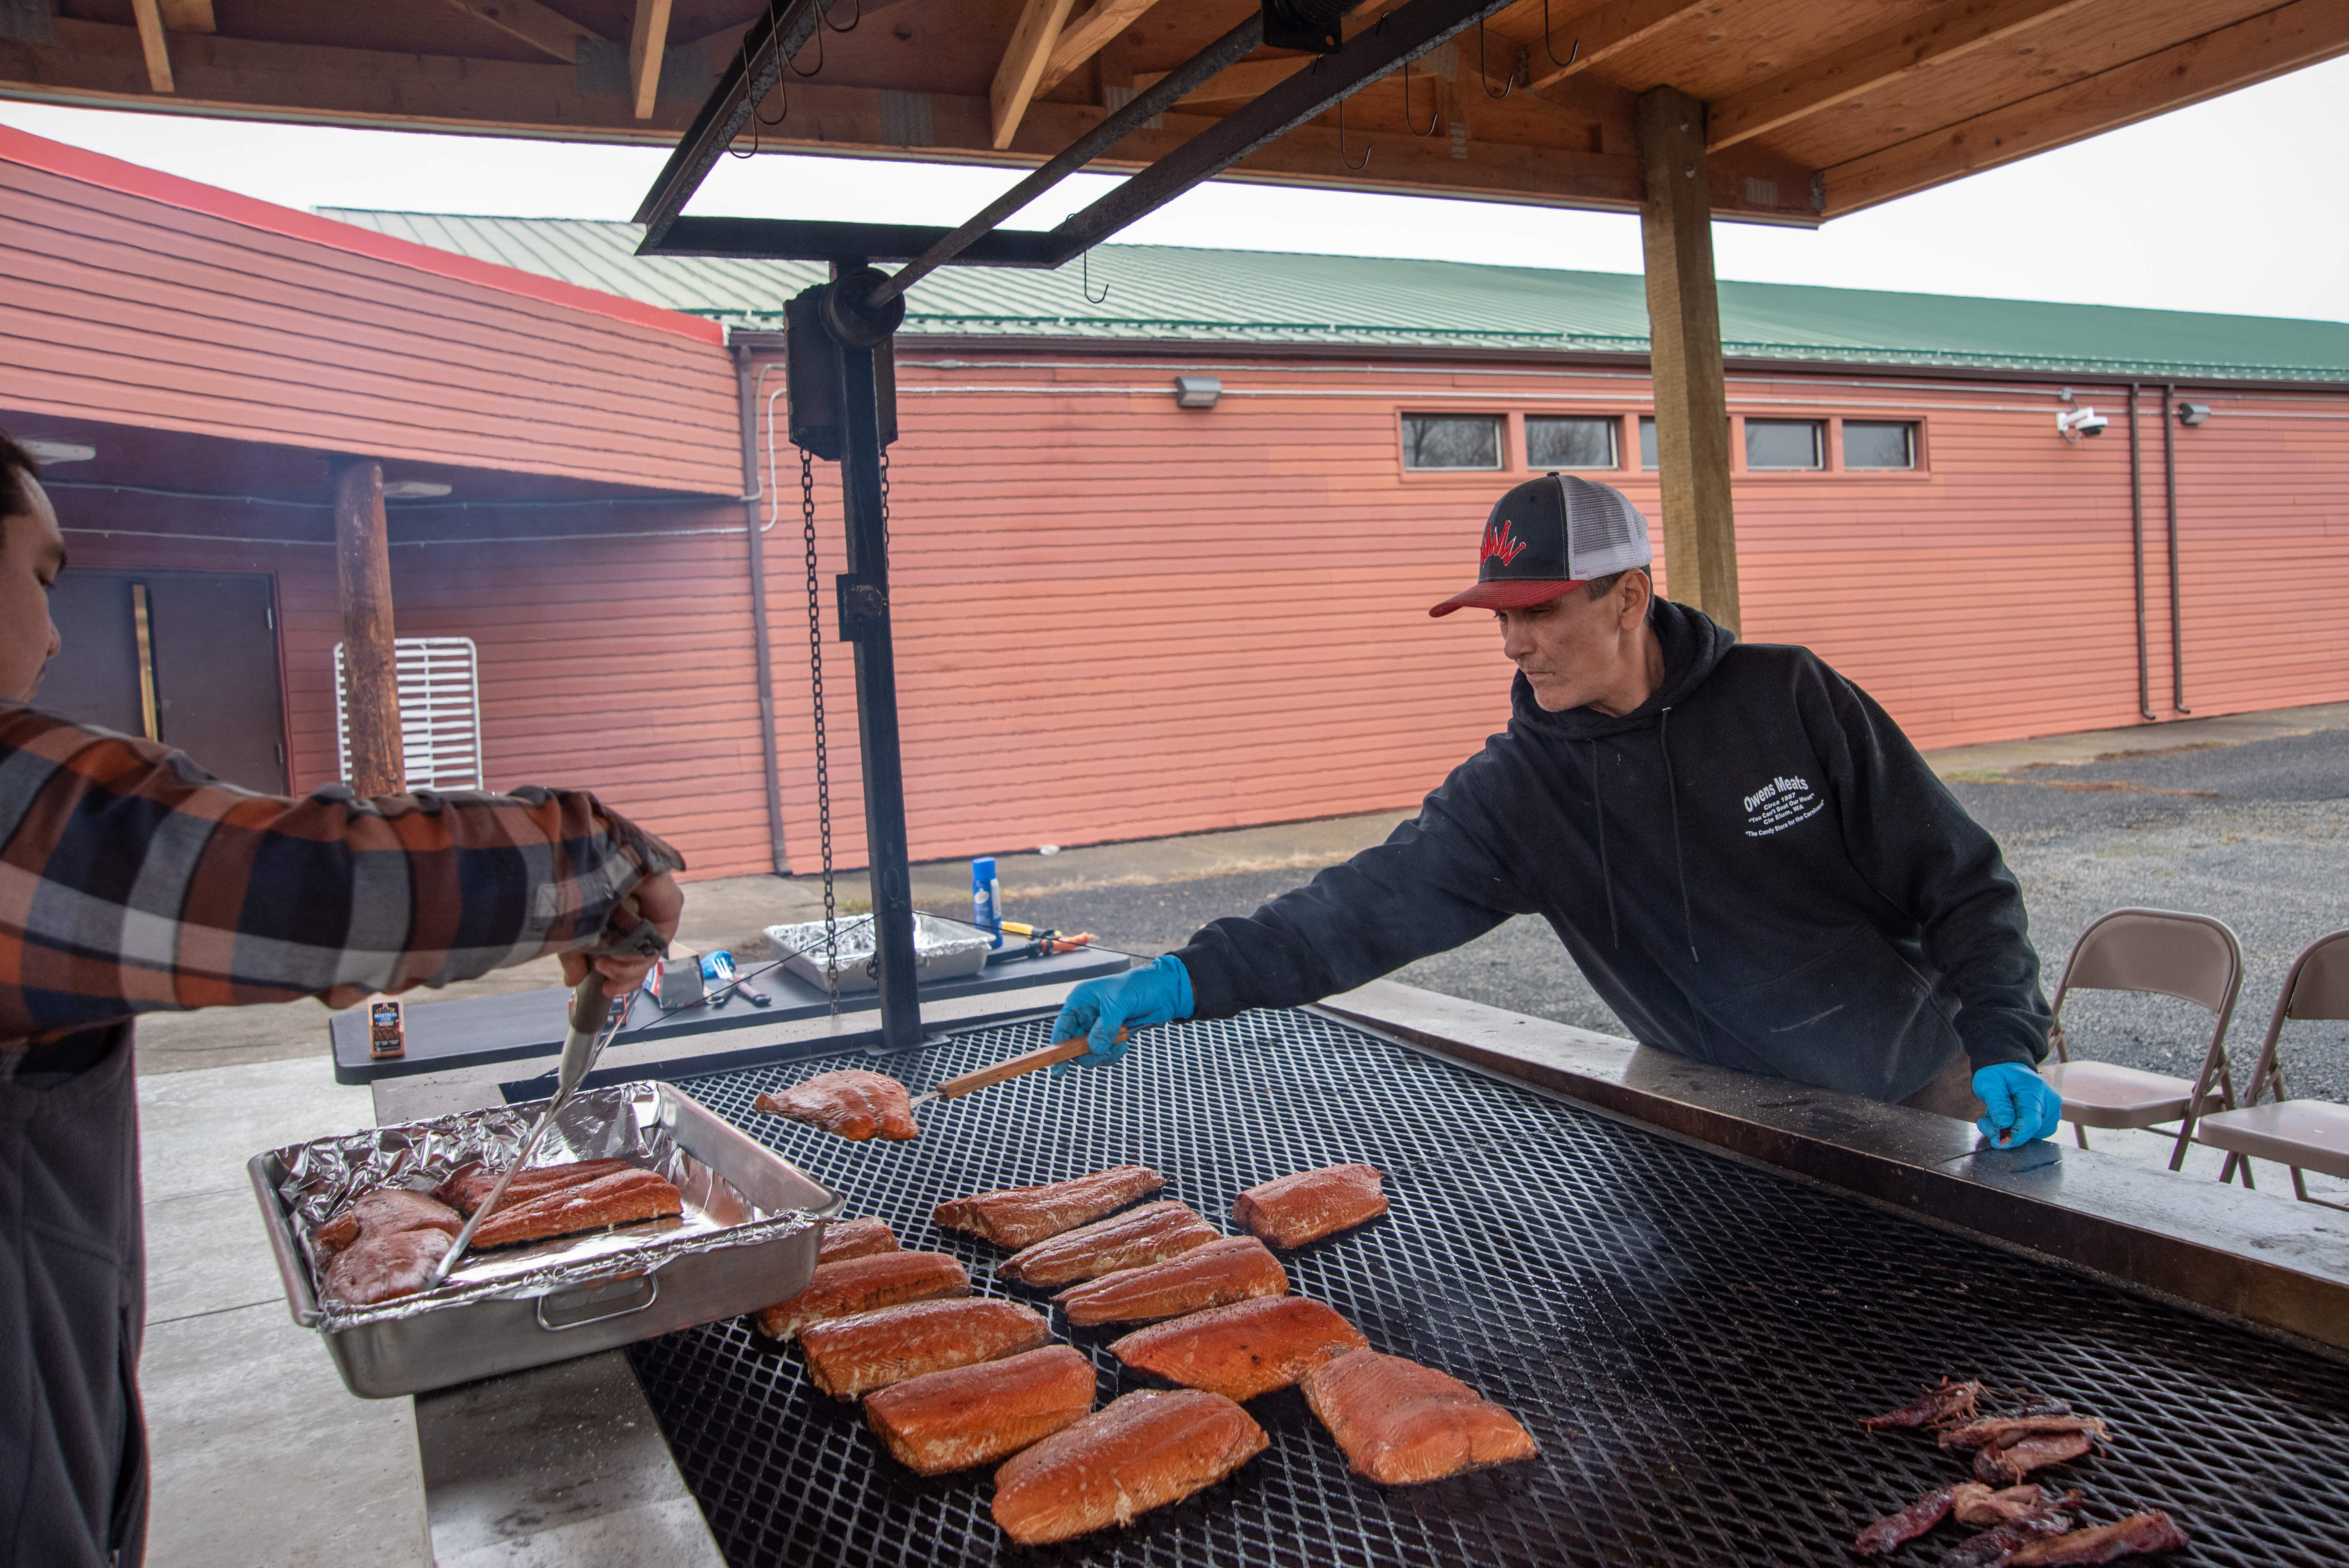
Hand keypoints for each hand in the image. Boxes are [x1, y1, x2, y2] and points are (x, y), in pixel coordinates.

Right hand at [561, 871, 683, 993]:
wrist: (568, 853)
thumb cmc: (563, 883)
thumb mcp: (566, 927)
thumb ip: (575, 954)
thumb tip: (574, 981)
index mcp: (617, 903)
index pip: (631, 944)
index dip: (623, 971)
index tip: (607, 990)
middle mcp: (638, 898)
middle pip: (645, 946)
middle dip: (627, 972)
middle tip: (609, 985)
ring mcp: (654, 894)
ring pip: (654, 942)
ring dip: (631, 964)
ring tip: (606, 968)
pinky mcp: (666, 893)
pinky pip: (662, 930)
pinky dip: (644, 950)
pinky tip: (619, 956)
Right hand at [1050, 955, 1193, 1067]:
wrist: (1164, 992)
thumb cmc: (1140, 986)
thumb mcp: (1119, 1003)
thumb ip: (1105, 1026)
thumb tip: (1093, 1047)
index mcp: (1082, 1000)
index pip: (1063, 1025)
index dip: (1058, 1045)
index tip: (1058, 1066)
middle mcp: (1087, 1014)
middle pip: (1074, 1043)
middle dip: (1087, 1052)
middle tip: (1101, 1054)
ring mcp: (1099, 1027)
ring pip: (1089, 1052)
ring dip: (1104, 1053)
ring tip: (1119, 1045)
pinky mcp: (1111, 1036)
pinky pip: (1104, 1053)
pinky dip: (1113, 1054)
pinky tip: (1124, 1045)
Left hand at [1973, 1062, 2062, 1146]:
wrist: (2012, 1070)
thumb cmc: (2000, 1074)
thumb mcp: (1989, 1082)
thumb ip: (1997, 1103)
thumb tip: (2005, 1123)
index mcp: (2035, 1091)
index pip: (2030, 1121)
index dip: (2014, 1136)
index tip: (1997, 1142)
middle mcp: (2050, 1104)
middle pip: (2030, 1131)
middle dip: (2005, 1132)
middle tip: (1985, 1122)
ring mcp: (2052, 1114)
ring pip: (2031, 1135)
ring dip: (2009, 1132)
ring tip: (1995, 1116)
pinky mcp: (2048, 1122)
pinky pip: (2032, 1134)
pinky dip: (2016, 1132)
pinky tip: (2006, 1120)